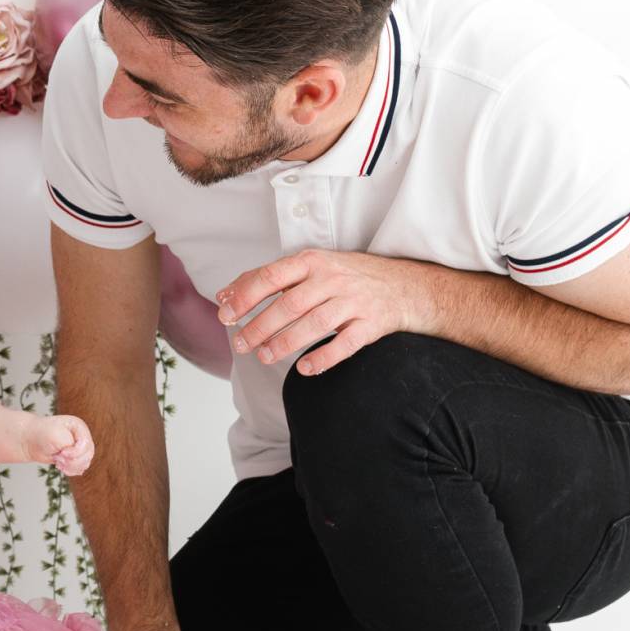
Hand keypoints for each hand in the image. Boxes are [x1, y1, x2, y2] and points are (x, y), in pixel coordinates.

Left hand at [23, 413, 94, 475]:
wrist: (31, 440)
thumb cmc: (41, 434)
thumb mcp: (56, 435)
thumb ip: (70, 444)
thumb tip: (77, 457)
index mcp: (79, 427)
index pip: (86, 444)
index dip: (75, 452)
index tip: (61, 452)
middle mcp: (82, 437)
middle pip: (88, 455)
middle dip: (72, 460)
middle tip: (58, 458)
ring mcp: (79, 448)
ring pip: (85, 463)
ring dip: (70, 466)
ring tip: (58, 461)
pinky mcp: (75, 457)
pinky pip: (80, 468)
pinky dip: (70, 470)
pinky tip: (60, 466)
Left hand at [217, 250, 428, 376]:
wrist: (405, 286)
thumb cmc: (346, 277)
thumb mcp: (309, 268)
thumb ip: (267, 280)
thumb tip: (224, 296)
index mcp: (311, 262)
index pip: (271, 277)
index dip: (245, 297)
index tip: (225, 315)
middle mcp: (332, 279)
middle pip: (289, 304)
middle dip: (260, 326)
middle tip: (240, 344)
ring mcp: (354, 301)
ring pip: (315, 324)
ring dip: (285, 343)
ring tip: (263, 356)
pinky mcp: (372, 324)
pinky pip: (346, 343)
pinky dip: (324, 357)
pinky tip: (304, 368)